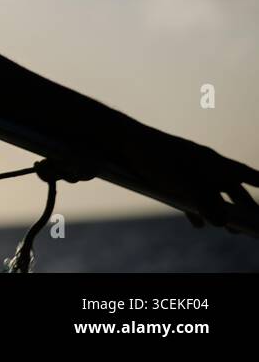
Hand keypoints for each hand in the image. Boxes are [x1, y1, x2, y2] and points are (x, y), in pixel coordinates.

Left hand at [116, 130, 258, 234]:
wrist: (126, 142)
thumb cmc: (159, 159)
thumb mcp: (186, 184)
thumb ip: (207, 204)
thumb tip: (222, 223)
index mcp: (215, 164)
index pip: (246, 175)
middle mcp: (206, 166)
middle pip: (232, 189)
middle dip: (244, 207)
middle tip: (252, 225)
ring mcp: (189, 171)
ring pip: (212, 194)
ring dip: (221, 212)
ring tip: (230, 230)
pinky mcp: (172, 177)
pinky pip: (191, 196)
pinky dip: (197, 210)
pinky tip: (198, 224)